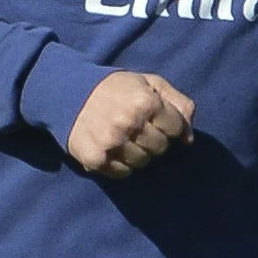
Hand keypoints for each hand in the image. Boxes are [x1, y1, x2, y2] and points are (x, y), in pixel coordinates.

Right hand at [66, 70, 195, 178]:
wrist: (68, 92)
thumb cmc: (117, 88)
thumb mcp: (150, 83)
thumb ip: (178, 104)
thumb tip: (188, 139)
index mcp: (144, 102)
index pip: (175, 129)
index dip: (168, 124)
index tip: (155, 118)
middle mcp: (128, 123)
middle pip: (160, 148)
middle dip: (154, 139)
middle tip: (137, 128)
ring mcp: (111, 143)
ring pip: (143, 162)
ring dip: (138, 153)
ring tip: (125, 138)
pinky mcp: (96, 159)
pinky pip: (123, 173)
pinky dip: (121, 164)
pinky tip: (113, 149)